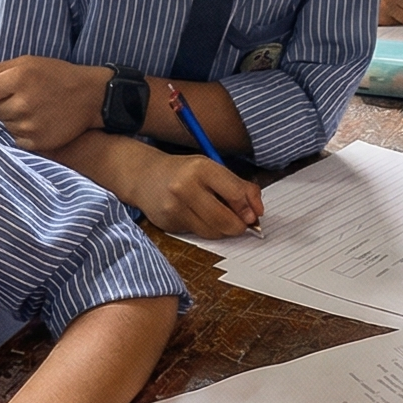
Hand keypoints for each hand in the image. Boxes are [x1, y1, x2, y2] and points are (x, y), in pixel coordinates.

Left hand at [0, 56, 108, 151]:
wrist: (91, 97)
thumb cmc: (58, 76)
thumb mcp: (29, 62)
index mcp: (18, 78)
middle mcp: (23, 103)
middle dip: (2, 104)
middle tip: (23, 98)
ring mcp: (30, 124)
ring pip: (4, 125)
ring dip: (13, 119)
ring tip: (34, 109)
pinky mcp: (38, 141)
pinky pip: (17, 139)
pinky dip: (24, 133)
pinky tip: (39, 121)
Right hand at [126, 145, 263, 236]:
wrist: (145, 176)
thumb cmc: (184, 172)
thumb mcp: (212, 168)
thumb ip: (238, 186)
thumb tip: (257, 211)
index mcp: (201, 168)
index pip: (236, 194)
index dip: (250, 208)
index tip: (254, 214)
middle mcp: (185, 187)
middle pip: (225, 220)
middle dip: (239, 226)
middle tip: (242, 223)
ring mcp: (175, 207)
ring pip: (213, 232)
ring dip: (223, 229)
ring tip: (219, 216)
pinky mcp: (169, 223)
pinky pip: (198, 234)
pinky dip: (205, 229)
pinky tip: (198, 216)